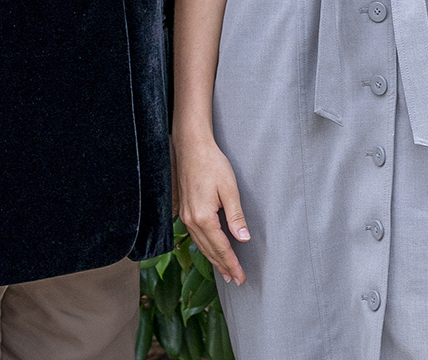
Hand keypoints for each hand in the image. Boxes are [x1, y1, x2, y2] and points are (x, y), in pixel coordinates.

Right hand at [175, 129, 249, 285]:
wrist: (191, 148)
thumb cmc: (212, 165)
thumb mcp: (229, 189)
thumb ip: (236, 216)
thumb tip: (243, 238)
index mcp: (203, 218)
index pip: (221, 247)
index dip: (232, 263)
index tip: (241, 277)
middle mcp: (191, 221)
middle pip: (210, 250)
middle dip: (224, 266)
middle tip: (236, 280)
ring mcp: (185, 217)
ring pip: (201, 245)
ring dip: (213, 259)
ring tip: (224, 272)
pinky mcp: (184, 211)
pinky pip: (195, 236)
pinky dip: (205, 247)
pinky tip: (210, 250)